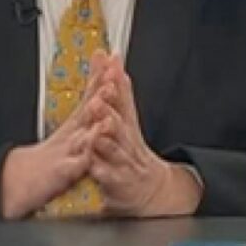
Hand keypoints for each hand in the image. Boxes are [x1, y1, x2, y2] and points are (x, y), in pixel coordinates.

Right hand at [0, 63, 111, 219]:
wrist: (18, 180)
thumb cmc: (49, 158)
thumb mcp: (70, 131)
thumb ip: (85, 111)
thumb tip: (99, 90)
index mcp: (74, 125)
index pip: (89, 97)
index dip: (100, 79)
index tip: (111, 60)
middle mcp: (70, 135)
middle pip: (86, 111)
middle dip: (98, 95)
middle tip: (110, 79)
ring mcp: (64, 153)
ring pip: (81, 139)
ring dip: (93, 128)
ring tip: (106, 119)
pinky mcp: (59, 174)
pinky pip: (71, 168)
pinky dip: (80, 162)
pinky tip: (87, 157)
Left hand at [85, 50, 201, 217]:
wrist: (151, 188)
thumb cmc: (132, 149)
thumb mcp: (127, 116)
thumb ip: (118, 88)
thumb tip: (112, 57)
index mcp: (125, 122)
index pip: (121, 99)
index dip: (116, 84)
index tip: (110, 71)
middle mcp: (126, 140)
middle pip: (119, 123)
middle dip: (109, 111)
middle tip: (97, 101)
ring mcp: (123, 161)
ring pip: (115, 150)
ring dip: (106, 140)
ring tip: (98, 132)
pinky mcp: (118, 182)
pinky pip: (109, 177)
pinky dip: (102, 172)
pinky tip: (95, 167)